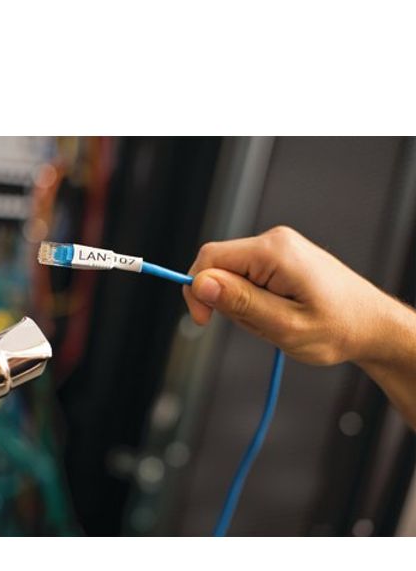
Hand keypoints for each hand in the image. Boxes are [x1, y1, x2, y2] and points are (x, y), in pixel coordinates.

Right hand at [183, 226, 393, 365]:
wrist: (372, 326)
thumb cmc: (338, 328)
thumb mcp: (284, 325)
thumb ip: (240, 303)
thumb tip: (201, 284)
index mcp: (274, 252)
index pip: (210, 258)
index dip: (198, 290)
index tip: (205, 321)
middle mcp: (275, 242)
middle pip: (220, 267)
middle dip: (227, 302)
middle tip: (257, 326)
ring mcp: (279, 248)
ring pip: (233, 276)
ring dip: (243, 305)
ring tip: (274, 322)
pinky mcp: (282, 258)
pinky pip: (249, 277)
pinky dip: (254, 301)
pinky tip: (277, 314)